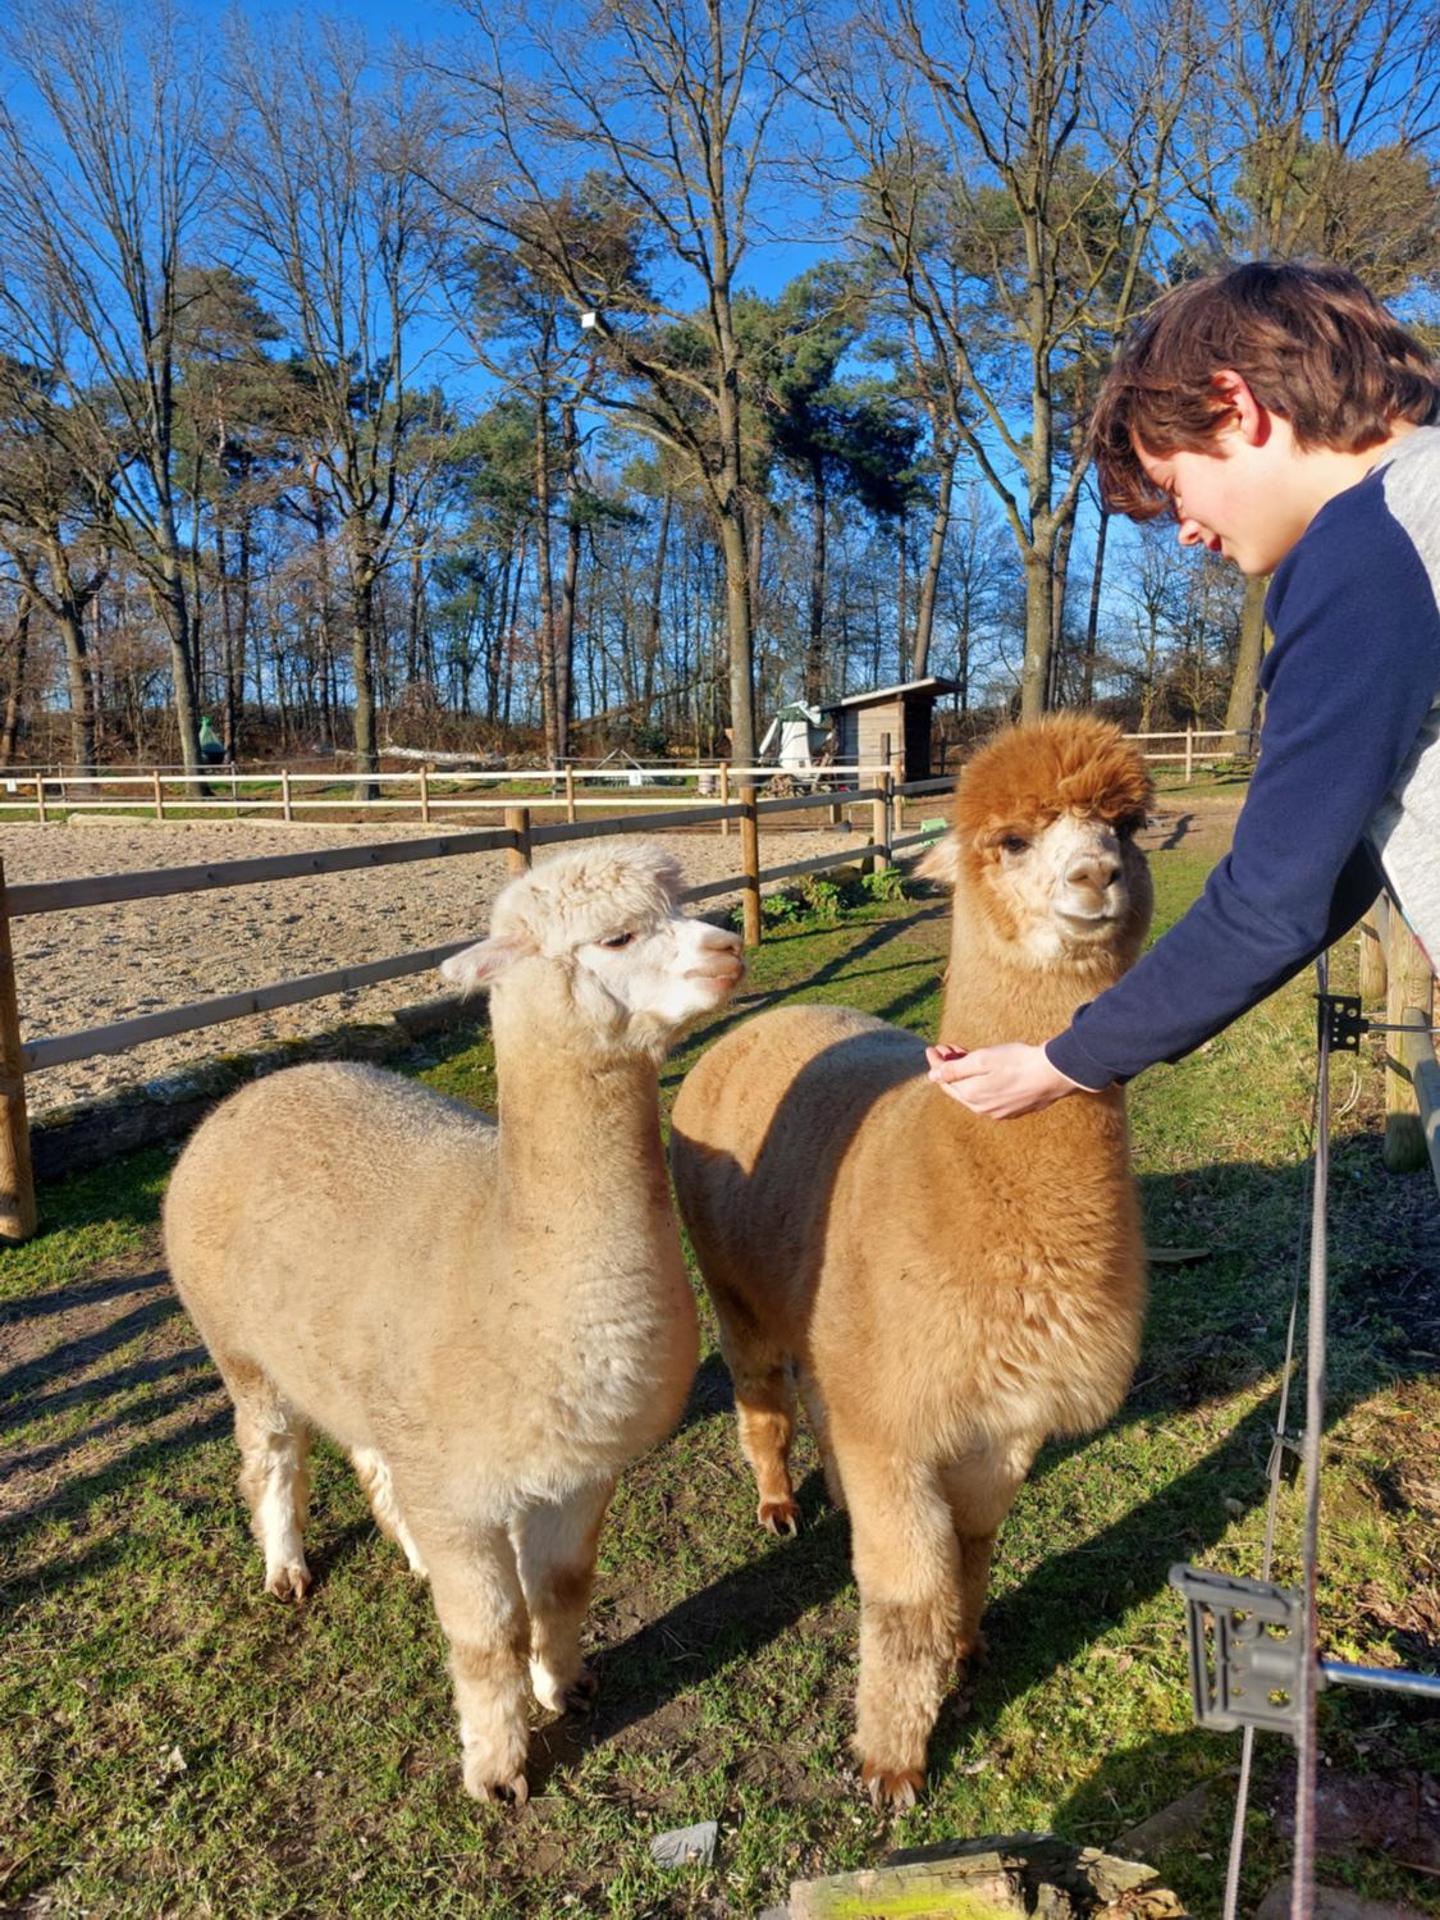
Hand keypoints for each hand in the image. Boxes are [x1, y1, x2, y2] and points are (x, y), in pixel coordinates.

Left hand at [924, 1042, 1088, 1118]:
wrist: (1053, 1073)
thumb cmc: (1017, 1062)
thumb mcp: (982, 1060)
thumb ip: (955, 1069)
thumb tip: (932, 1076)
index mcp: (971, 1096)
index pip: (945, 1080)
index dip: (936, 1063)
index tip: (932, 1048)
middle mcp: (982, 1108)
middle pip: (957, 1087)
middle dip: (949, 1067)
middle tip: (946, 1048)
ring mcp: (998, 1111)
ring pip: (972, 1091)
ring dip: (964, 1073)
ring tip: (963, 1055)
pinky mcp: (1012, 1109)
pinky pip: (987, 1096)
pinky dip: (980, 1081)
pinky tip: (983, 1069)